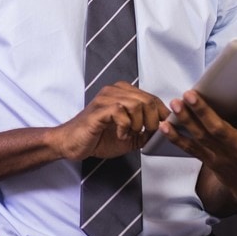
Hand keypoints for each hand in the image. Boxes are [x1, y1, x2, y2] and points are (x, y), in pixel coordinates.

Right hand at [51, 82, 168, 160]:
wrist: (72, 144)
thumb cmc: (97, 137)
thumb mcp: (129, 136)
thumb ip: (145, 132)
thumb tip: (163, 130)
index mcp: (123, 93)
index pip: (152, 98)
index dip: (162, 113)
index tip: (164, 127)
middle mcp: (115, 91)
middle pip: (147, 100)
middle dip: (152, 120)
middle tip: (146, 133)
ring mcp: (106, 99)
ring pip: (137, 104)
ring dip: (138, 124)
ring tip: (131, 133)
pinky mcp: (99, 110)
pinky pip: (121, 112)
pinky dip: (125, 127)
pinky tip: (120, 134)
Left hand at [158, 73, 236, 208]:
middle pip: (219, 128)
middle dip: (203, 111)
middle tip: (190, 93)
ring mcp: (220, 155)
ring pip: (200, 136)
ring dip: (186, 120)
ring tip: (176, 102)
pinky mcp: (208, 159)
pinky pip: (189, 148)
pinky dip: (176, 137)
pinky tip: (163, 124)